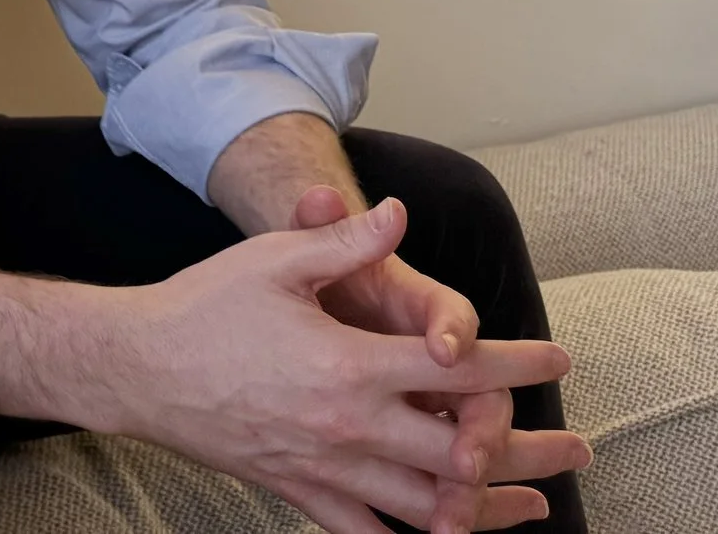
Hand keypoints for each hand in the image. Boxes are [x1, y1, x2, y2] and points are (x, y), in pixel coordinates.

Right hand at [103, 199, 572, 533]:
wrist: (140, 367)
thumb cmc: (207, 306)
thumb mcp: (276, 261)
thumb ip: (347, 241)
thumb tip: (400, 214)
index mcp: (351, 363)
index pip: (458, 367)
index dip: (516, 360)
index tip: (557, 356)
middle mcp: (350, 425)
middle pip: (463, 450)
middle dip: (529, 449)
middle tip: (577, 447)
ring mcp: (328, 468)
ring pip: (431, 506)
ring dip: (492, 507)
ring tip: (537, 506)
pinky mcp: (301, 494)